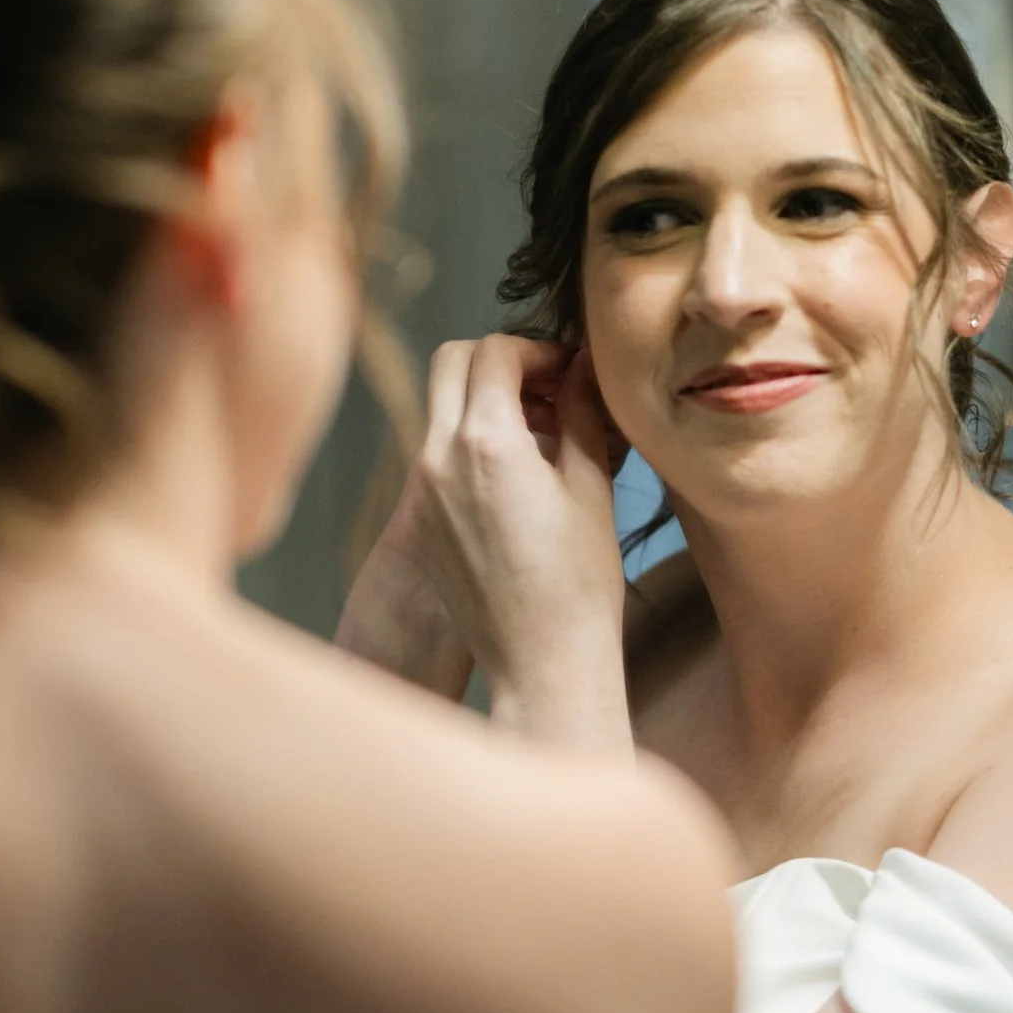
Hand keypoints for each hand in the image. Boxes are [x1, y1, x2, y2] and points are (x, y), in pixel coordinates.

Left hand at [372, 336, 630, 751]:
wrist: (541, 663)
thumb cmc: (579, 584)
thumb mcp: (591, 487)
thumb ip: (581, 413)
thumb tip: (585, 365)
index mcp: (485, 443)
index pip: (494, 352)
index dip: (538, 350)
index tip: (572, 371)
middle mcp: (439, 458)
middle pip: (450, 362)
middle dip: (500, 361)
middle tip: (550, 389)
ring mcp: (424, 490)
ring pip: (439, 405)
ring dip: (484, 398)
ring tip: (544, 431)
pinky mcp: (422, 519)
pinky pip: (436, 450)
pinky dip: (470, 437)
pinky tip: (520, 471)